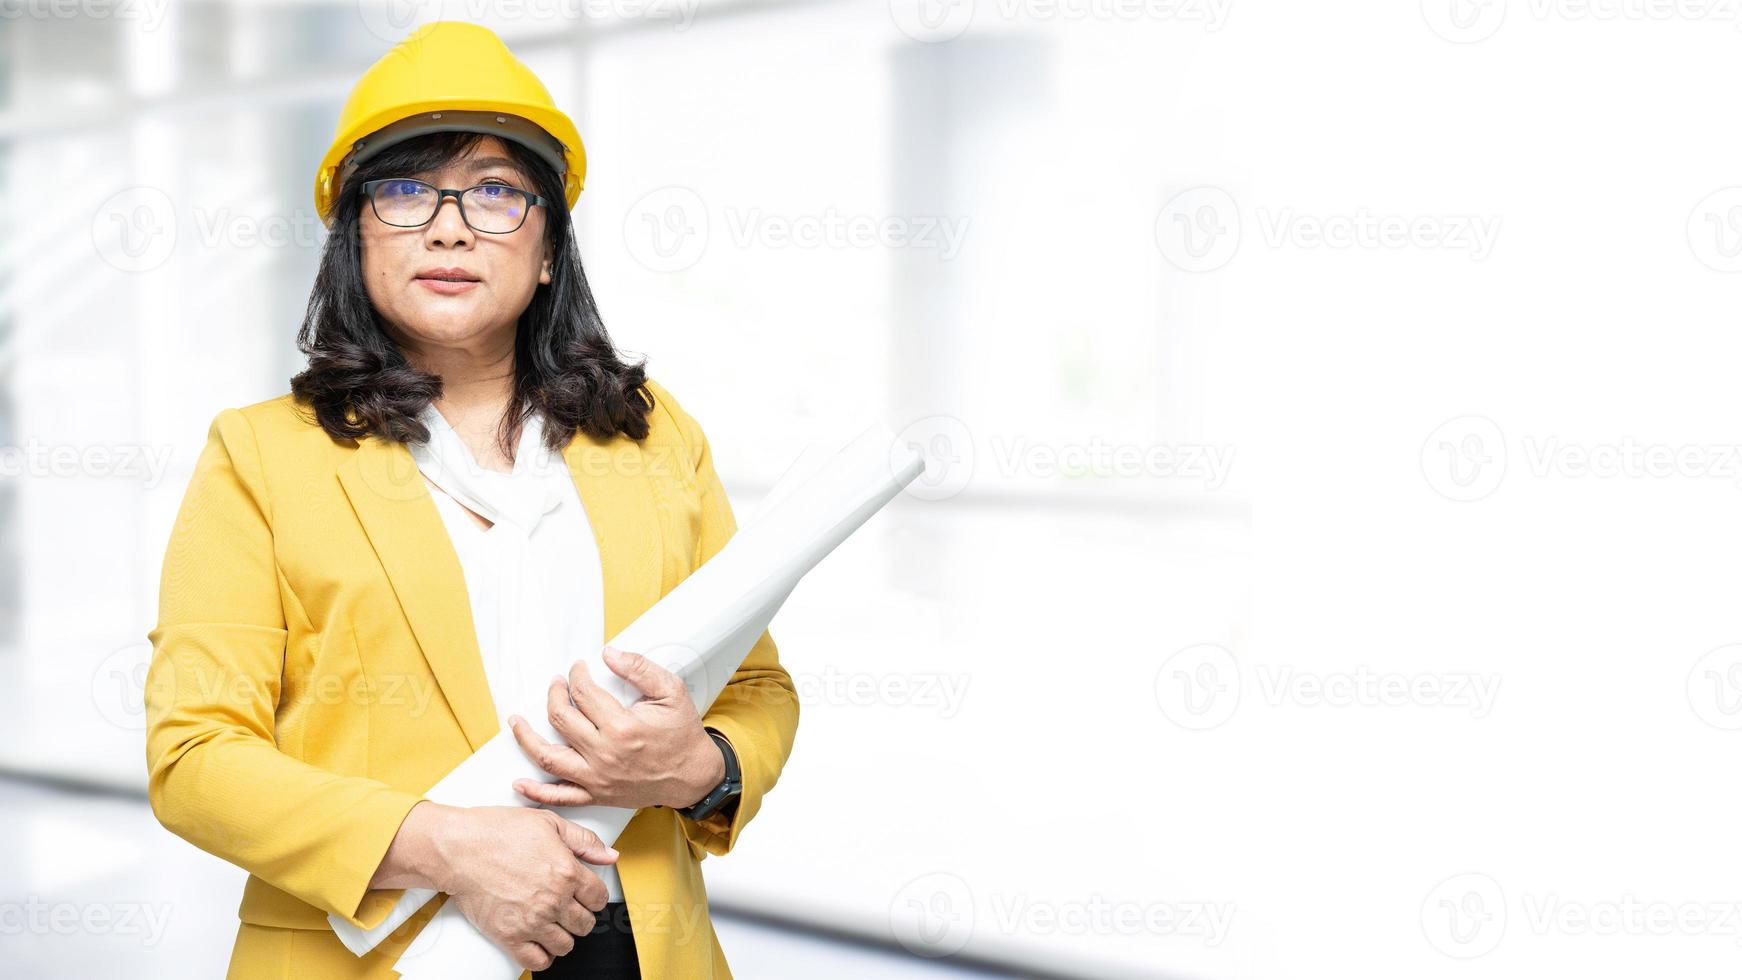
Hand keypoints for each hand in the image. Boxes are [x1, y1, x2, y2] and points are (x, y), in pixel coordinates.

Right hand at [424, 804, 618, 971]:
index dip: (594, 896)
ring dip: (563, 936)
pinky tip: (539, 943)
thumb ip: (584, 841)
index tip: (585, 896)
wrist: (459, 848)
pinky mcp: (509, 936)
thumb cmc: (498, 831)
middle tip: (567, 908)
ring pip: (565, 945)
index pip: (599, 898)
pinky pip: (537, 961)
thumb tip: (610, 855)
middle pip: (585, 924)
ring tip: (553, 924)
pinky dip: (543, 956)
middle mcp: (553, 900)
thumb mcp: (548, 823)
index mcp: (566, 872)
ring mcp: (532, 921)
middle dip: (580, 916)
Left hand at [509, 646, 724, 810]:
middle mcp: (604, 754)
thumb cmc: (682, 735)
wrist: (693, 776)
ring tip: (516, 722)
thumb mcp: (672, 692)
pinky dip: (536, 791)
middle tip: (557, 684)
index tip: (577, 668)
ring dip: (526, 738)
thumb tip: (609, 654)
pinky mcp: (597, 794)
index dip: (576, 675)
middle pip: (561, 718)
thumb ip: (640, 669)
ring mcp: (597, 778)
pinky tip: (520, 782)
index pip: (583, 693)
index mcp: (622, 727)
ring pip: (548, 757)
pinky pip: (560, 796)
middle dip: (554, 694)